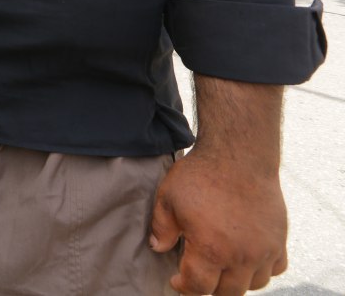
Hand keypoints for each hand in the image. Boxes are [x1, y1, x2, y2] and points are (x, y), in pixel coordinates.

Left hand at [149, 145, 287, 294]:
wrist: (239, 155)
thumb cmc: (201, 175)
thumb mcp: (168, 199)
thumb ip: (161, 228)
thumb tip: (158, 248)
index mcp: (211, 250)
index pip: (198, 287)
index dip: (184, 286)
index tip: (177, 279)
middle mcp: (241, 257)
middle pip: (227, 293)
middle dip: (210, 288)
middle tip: (199, 274)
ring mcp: (264, 250)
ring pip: (254, 284)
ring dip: (236, 280)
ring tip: (222, 266)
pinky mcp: (279, 240)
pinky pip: (276, 268)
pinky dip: (262, 268)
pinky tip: (248, 257)